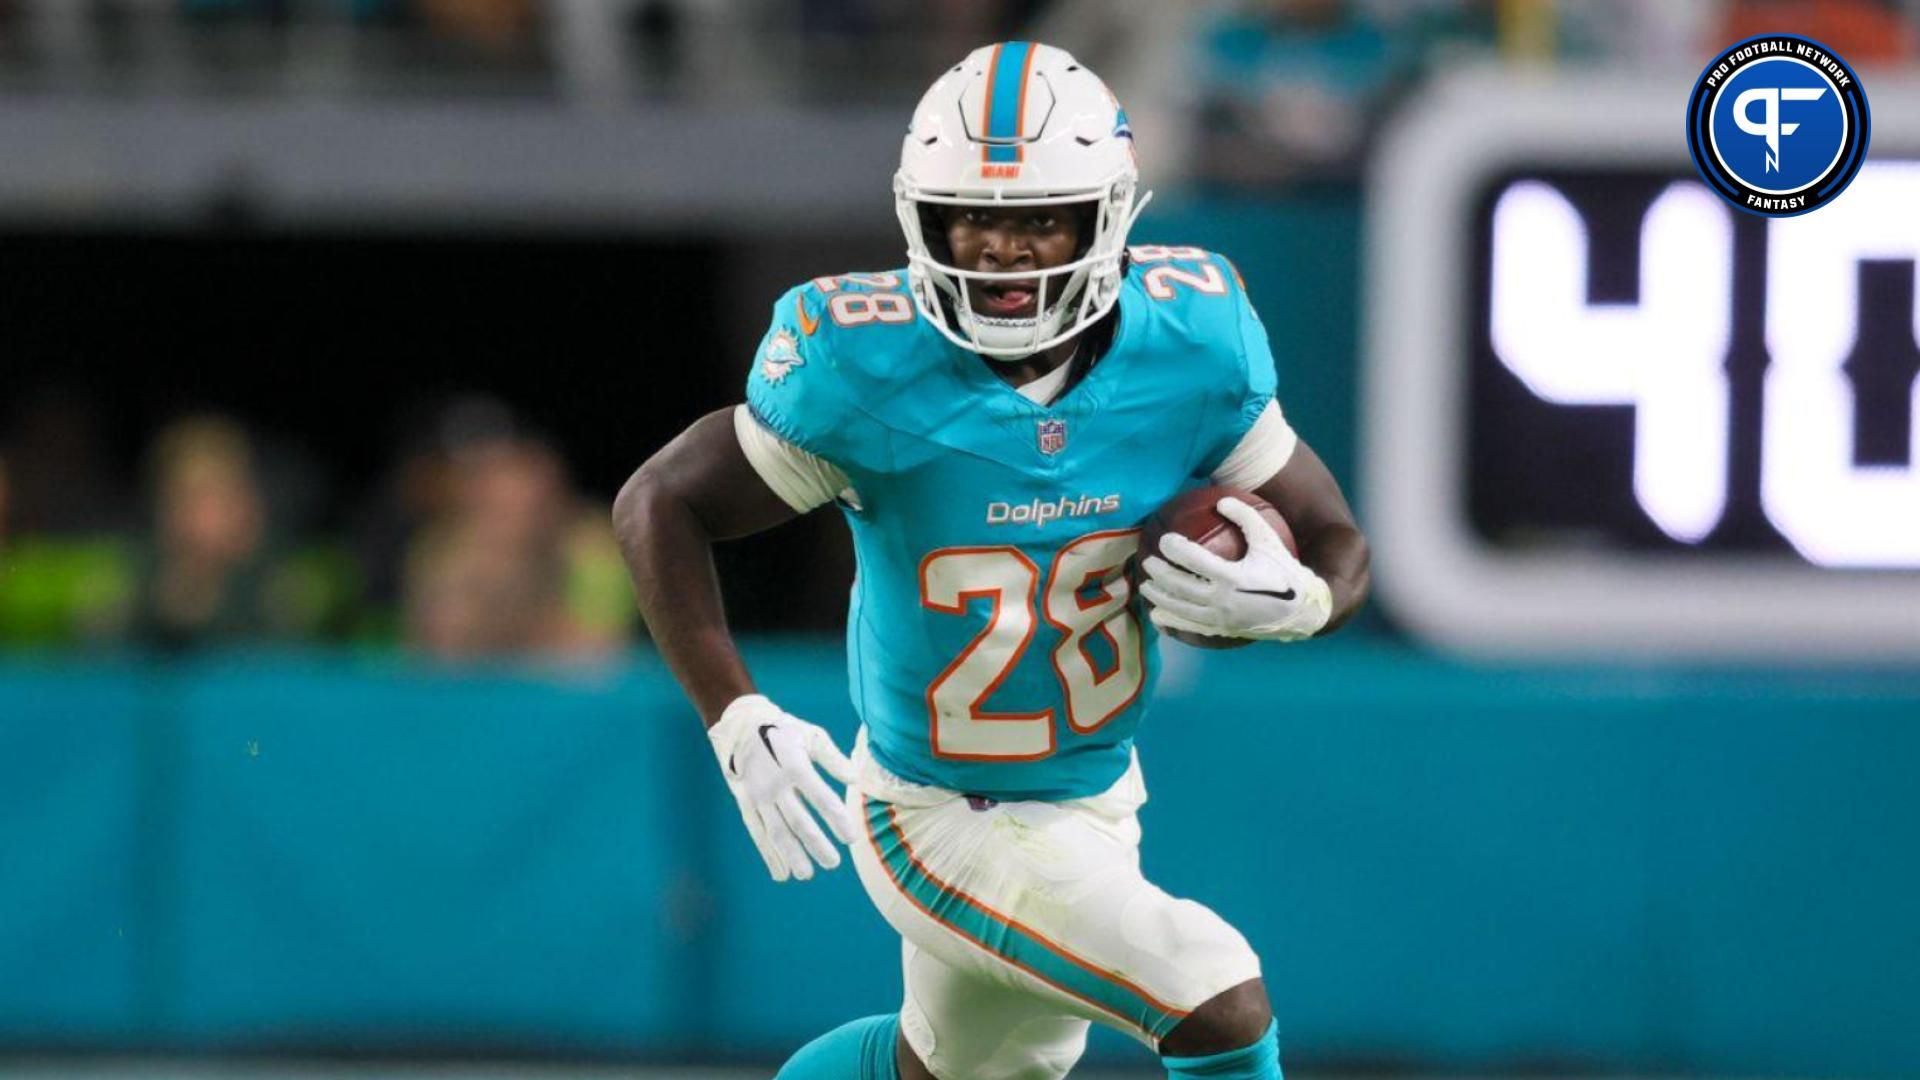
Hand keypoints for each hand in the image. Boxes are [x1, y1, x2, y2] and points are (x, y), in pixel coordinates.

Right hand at [708, 694, 857, 881]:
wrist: (739, 725)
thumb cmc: (783, 730)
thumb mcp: (810, 735)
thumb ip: (833, 758)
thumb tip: (855, 780)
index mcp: (794, 764)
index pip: (820, 797)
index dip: (837, 819)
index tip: (852, 839)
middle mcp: (775, 783)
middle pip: (798, 820)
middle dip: (816, 844)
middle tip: (833, 863)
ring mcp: (757, 795)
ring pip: (776, 831)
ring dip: (791, 854)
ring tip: (807, 875)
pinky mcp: (745, 803)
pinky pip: (757, 832)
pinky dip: (768, 854)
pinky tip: (781, 872)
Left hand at [1139, 497, 1332, 642]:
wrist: (1301, 610)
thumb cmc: (1284, 571)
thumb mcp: (1268, 540)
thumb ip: (1246, 517)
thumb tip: (1222, 499)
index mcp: (1232, 576)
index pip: (1194, 560)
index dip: (1175, 549)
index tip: (1164, 540)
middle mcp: (1223, 600)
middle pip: (1180, 586)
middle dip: (1159, 573)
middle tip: (1148, 562)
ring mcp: (1220, 619)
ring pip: (1180, 609)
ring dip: (1159, 598)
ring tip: (1145, 588)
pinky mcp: (1222, 630)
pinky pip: (1190, 628)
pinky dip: (1171, 622)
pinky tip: (1157, 617)